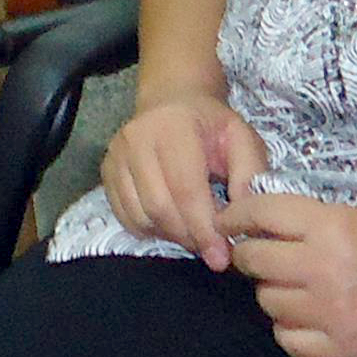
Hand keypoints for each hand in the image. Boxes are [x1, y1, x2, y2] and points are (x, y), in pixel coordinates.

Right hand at [100, 91, 269, 268]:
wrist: (172, 100)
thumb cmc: (211, 124)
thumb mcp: (242, 138)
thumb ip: (250, 174)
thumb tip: (244, 218)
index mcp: (173, 127)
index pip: (186, 189)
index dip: (204, 228)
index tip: (221, 256)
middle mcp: (137, 138)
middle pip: (160, 207)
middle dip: (189, 237)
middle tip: (211, 249)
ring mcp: (116, 155)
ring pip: (141, 216)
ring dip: (171, 236)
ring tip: (194, 233)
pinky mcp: (106, 171)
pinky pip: (124, 216)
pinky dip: (150, 231)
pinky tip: (171, 224)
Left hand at [220, 189, 356, 356]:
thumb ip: (319, 219)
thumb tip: (270, 223)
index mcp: (334, 228)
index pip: (263, 215)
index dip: (239, 215)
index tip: (230, 219)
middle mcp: (326, 271)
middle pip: (255, 262)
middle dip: (250, 255)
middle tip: (259, 254)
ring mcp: (332, 316)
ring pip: (268, 303)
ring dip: (273, 292)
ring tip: (294, 286)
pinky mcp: (342, 352)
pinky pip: (289, 340)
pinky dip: (290, 328)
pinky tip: (306, 317)